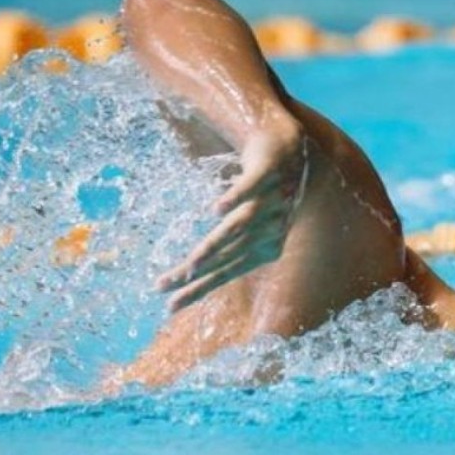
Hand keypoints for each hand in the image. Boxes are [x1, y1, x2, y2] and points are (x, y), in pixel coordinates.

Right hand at [156, 119, 308, 310]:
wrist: (290, 148)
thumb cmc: (263, 192)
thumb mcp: (246, 223)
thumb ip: (226, 246)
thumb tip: (192, 271)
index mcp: (265, 248)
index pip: (227, 272)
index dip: (199, 289)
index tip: (170, 305)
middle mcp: (271, 229)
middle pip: (228, 256)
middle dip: (196, 274)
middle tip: (164, 285)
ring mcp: (273, 201)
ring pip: (238, 227)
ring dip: (214, 245)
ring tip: (193, 262)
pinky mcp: (270, 172)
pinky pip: (251, 186)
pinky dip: (235, 197)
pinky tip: (217, 209)